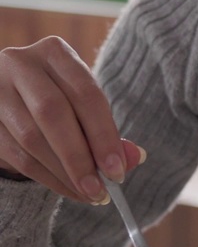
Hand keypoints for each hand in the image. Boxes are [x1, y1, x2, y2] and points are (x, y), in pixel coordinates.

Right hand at [0, 37, 144, 202]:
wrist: (12, 98)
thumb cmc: (58, 100)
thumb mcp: (84, 105)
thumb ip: (108, 131)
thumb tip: (135, 158)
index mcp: (54, 52)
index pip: (85, 93)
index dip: (103, 135)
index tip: (117, 170)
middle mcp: (20, 64)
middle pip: (53, 113)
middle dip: (80, 157)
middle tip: (100, 189)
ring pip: (32, 138)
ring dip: (64, 174)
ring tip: (88, 194)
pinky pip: (17, 156)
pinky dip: (47, 178)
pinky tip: (67, 189)